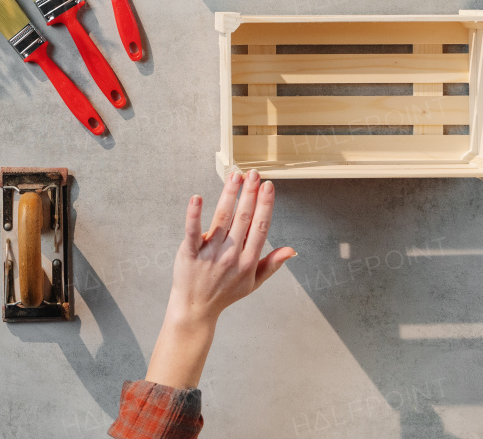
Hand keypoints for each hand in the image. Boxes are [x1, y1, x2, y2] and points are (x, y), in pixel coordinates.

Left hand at [145, 169, 295, 387]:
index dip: (265, 205)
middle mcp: (231, 255)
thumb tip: (292, 250)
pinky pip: (192, 231)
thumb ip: (272, 264)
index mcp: (248, 261)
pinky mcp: (190, 253)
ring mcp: (210, 254)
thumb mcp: (253, 283)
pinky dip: (194, 214)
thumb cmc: (224, 294)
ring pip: (222, 219)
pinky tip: (197, 198)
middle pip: (243, 218)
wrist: (195, 309)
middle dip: (250, 194)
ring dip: (229, 195)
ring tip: (235, 176)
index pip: (260, 227)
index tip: (268, 186)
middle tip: (254, 174)